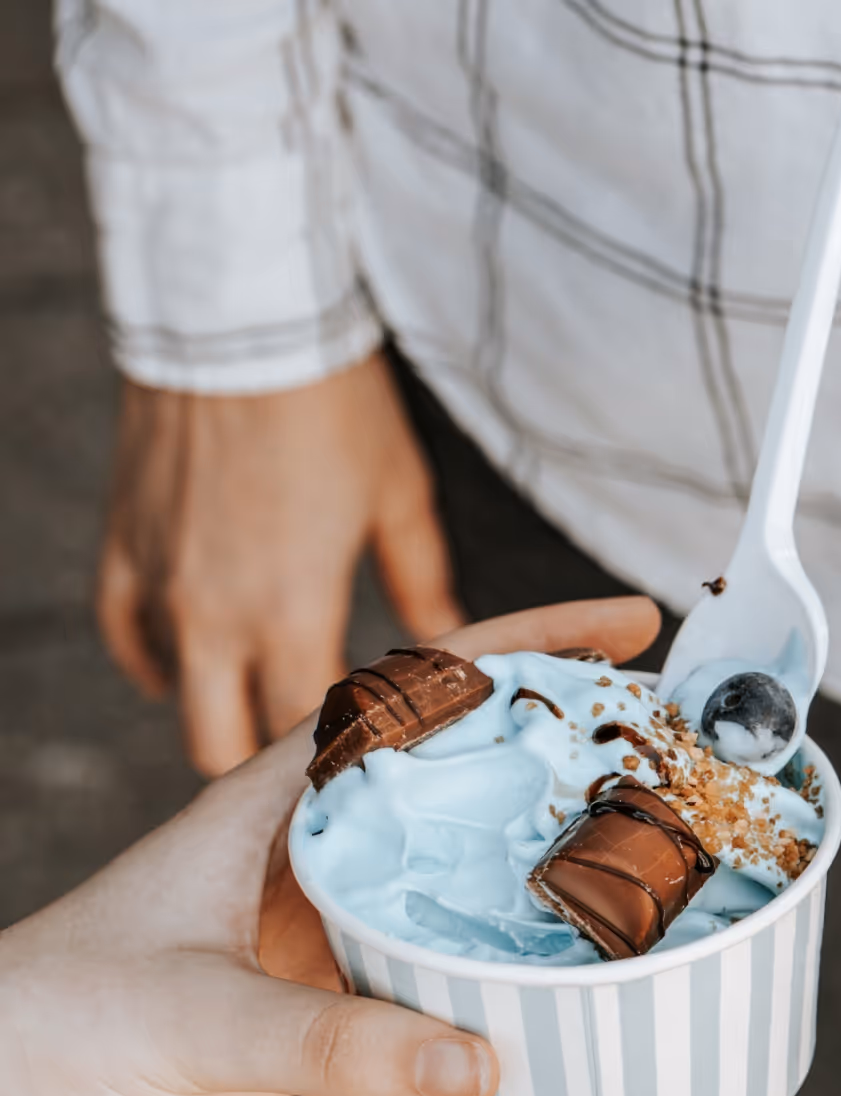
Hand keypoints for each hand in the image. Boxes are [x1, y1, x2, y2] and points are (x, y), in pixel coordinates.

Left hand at [0, 595, 661, 1095]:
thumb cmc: (27, 1035)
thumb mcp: (186, 1018)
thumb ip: (334, 1043)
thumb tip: (483, 1062)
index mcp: (269, 807)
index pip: (418, 692)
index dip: (527, 643)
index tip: (628, 625)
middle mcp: (306, 857)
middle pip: (466, 778)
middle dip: (574, 752)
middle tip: (683, 752)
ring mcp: (317, 934)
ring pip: (464, 880)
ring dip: (553, 872)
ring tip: (660, 868)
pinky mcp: (317, 1017)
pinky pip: (443, 978)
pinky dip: (512, 979)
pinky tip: (571, 998)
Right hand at [99, 355, 461, 775]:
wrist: (240, 325)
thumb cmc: (333, 408)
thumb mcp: (400, 499)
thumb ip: (423, 583)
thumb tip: (454, 636)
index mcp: (292, 612)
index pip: (307, 731)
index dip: (340, 755)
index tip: (370, 758)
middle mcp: (215, 615)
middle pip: (221, 745)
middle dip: (266, 763)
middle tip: (315, 754)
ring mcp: (161, 583)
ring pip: (176, 696)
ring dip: (219, 711)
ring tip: (268, 709)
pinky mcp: (125, 545)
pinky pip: (126, 632)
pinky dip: (155, 662)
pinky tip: (184, 673)